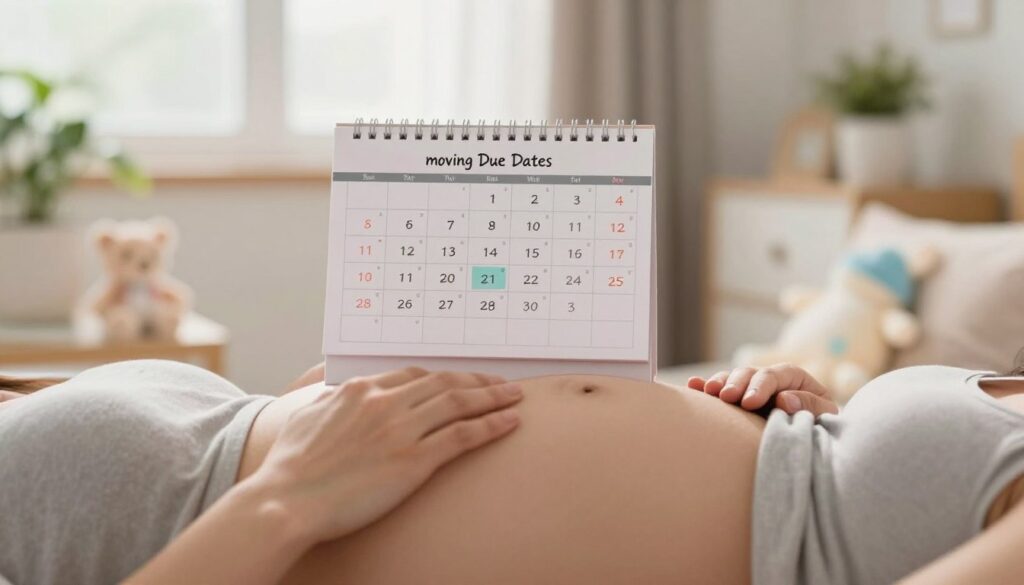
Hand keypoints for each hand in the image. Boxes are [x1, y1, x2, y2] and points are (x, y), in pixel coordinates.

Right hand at [244, 367, 522, 544]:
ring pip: (460, 403)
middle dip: (478, 382)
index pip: (415, 374)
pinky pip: (462, 436)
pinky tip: (508, 423)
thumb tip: (336, 388)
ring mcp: (402, 430)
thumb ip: (328, 397)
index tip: (462, 380)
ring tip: (514, 398)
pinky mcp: (414, 461)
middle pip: (445, 382)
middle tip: (501, 384)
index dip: (445, 376)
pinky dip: (490, 426)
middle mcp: (386, 402)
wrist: (287, 500)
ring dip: (493, 398)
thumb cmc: (290, 465)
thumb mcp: (306, 414)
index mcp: (361, 389)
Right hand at [687, 363, 837, 416]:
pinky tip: (692, 385)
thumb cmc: (823, 425)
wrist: (815, 438)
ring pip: (731, 379)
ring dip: (718, 384)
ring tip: (708, 392)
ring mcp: (749, 389)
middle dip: (736, 384)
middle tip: (726, 397)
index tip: (749, 402)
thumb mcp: (826, 415)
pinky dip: (705, 387)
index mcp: (792, 378)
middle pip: (748, 374)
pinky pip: (719, 392)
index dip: (760, 387)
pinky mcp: (737, 402)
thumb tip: (784, 399)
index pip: (773, 376)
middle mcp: (768, 379)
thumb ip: (810, 405)